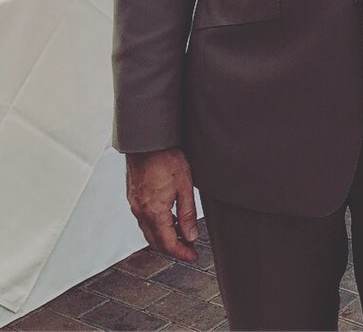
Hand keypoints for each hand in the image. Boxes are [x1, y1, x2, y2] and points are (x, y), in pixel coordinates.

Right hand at [125, 147, 199, 261]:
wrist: (146, 142)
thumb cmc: (167, 158)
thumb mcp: (185, 185)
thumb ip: (188, 213)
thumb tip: (191, 236)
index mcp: (154, 211)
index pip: (167, 243)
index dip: (181, 253)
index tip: (193, 256)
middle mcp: (140, 212)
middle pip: (156, 241)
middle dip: (173, 248)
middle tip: (190, 248)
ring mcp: (134, 205)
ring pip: (149, 232)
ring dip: (164, 237)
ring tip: (183, 234)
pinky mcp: (133, 198)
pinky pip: (144, 220)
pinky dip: (157, 226)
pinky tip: (169, 219)